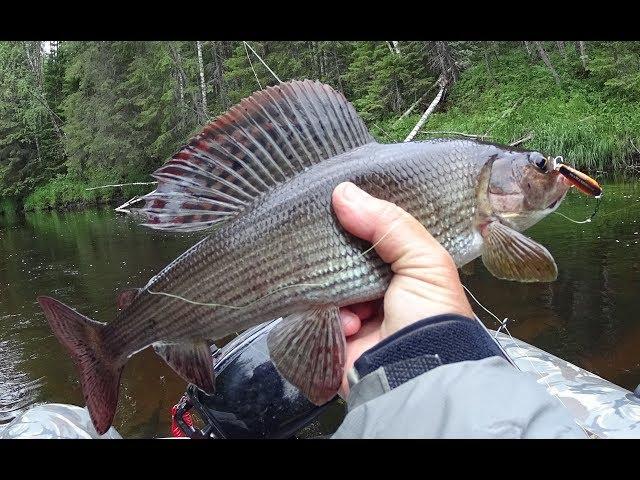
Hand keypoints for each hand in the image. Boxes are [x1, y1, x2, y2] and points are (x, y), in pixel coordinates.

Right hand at [332, 182, 474, 397]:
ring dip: (334, 289)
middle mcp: (379, 290)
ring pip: (326, 285)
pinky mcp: (334, 335)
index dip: (358, 221)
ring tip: (348, 295)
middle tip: (326, 241)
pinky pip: (316, 313)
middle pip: (345, 259)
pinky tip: (349, 324)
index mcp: (404, 270)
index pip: (375, 237)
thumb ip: (389, 224)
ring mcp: (355, 314)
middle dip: (337, 254)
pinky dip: (329, 316)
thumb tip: (342, 192)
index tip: (337, 203)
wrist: (416, 377)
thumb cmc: (431, 317)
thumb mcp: (424, 261)